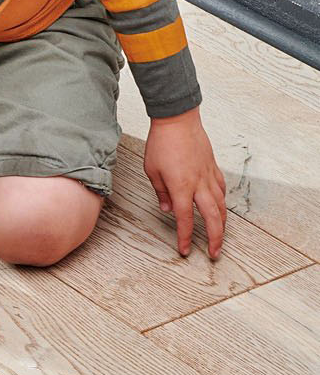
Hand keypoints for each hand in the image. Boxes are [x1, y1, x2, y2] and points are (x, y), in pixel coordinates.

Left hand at [144, 106, 226, 258]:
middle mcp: (199, 185)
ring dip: (222, 224)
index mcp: (181, 187)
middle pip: (212, 219)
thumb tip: (168, 209)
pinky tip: (220, 207)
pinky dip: (222, 203)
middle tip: (214, 253)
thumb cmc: (162, 143)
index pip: (184, 219)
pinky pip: (222, 190)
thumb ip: (161, 192)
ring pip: (221, 206)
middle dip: (214, 239)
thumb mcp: (152, 170)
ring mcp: (209, 176)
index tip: (185, 250)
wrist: (177, 120)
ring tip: (219, 236)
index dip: (184, 237)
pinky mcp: (213, 168)